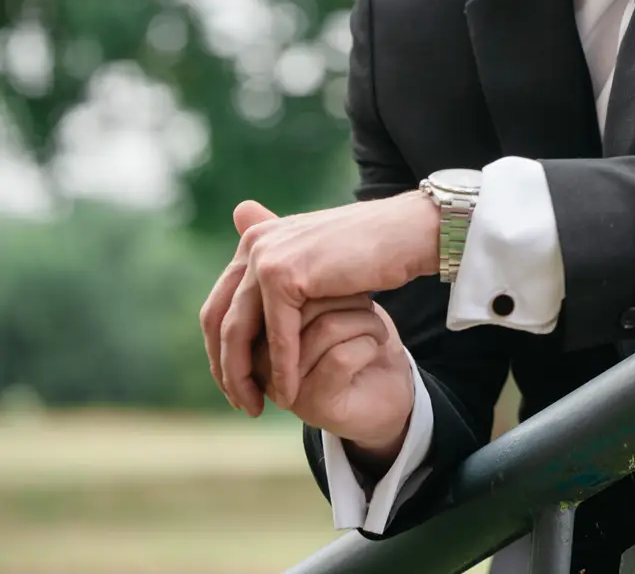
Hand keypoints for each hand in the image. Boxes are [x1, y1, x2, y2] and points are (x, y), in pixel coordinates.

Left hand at [200, 193, 437, 414]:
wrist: (410, 233)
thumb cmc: (373, 248)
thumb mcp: (320, 260)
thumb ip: (289, 268)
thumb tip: (268, 269)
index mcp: (256, 238)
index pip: (219, 303)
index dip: (221, 348)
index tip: (237, 383)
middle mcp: (253, 243)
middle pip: (219, 320)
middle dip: (226, 367)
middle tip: (242, 402)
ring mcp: (266, 257)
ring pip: (239, 332)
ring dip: (244, 376)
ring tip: (259, 405)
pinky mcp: (284, 275)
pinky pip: (277, 336)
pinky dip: (282, 371)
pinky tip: (290, 395)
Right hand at [250, 295, 415, 468]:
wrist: (390, 390)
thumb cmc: (358, 340)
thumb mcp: (331, 306)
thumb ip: (304, 286)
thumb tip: (269, 232)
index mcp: (258, 334)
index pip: (281, 289)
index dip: (325, 284)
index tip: (352, 287)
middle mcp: (262, 362)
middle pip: (301, 306)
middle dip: (345, 298)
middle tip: (368, 304)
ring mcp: (283, 385)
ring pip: (325, 328)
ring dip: (364, 321)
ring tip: (376, 328)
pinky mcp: (313, 402)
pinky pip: (341, 356)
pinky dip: (369, 343)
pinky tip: (377, 346)